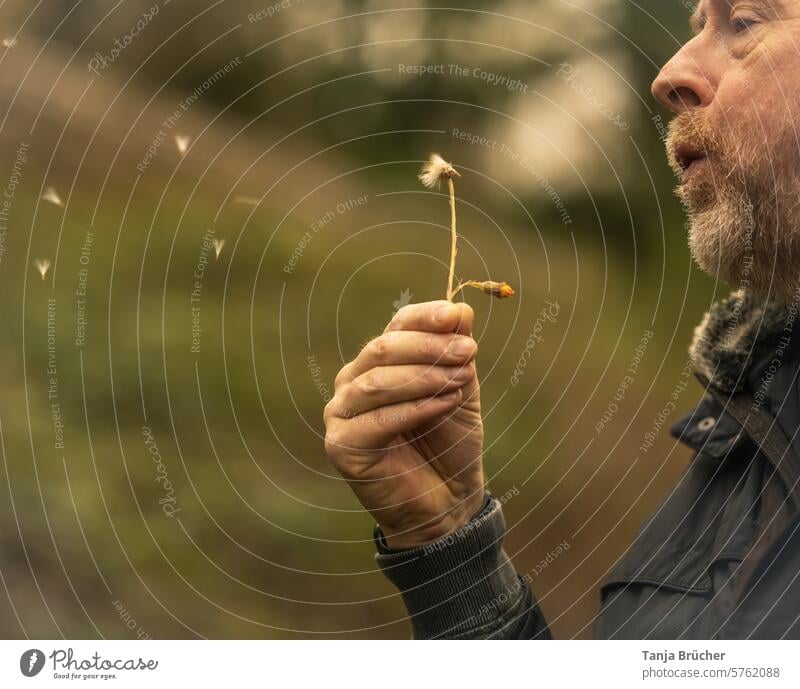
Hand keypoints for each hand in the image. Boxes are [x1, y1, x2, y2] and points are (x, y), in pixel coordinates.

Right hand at [323, 300, 484, 548]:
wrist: (447, 500)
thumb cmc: (450, 442)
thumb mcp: (461, 388)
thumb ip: (457, 352)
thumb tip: (462, 309)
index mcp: (378, 362)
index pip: (396, 325)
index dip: (425, 317)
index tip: (456, 316)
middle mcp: (353, 382)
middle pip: (382, 348)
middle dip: (429, 347)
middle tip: (469, 351)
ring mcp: (341, 413)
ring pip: (377, 381)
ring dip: (425, 377)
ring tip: (462, 381)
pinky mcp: (340, 445)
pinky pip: (377, 419)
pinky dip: (415, 409)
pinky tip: (445, 405)